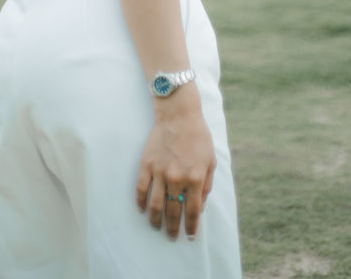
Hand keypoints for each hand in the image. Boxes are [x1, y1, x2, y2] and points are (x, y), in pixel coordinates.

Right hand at [135, 86, 215, 240]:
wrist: (178, 115)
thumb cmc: (198, 136)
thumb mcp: (210, 161)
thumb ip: (207, 186)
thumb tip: (200, 207)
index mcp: (195, 179)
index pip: (192, 212)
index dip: (190, 227)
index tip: (189, 236)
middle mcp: (177, 179)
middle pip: (172, 212)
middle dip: (172, 228)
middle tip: (171, 237)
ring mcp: (160, 172)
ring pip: (155, 205)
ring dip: (155, 220)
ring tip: (156, 228)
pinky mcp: (146, 165)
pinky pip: (141, 189)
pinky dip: (140, 202)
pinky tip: (142, 209)